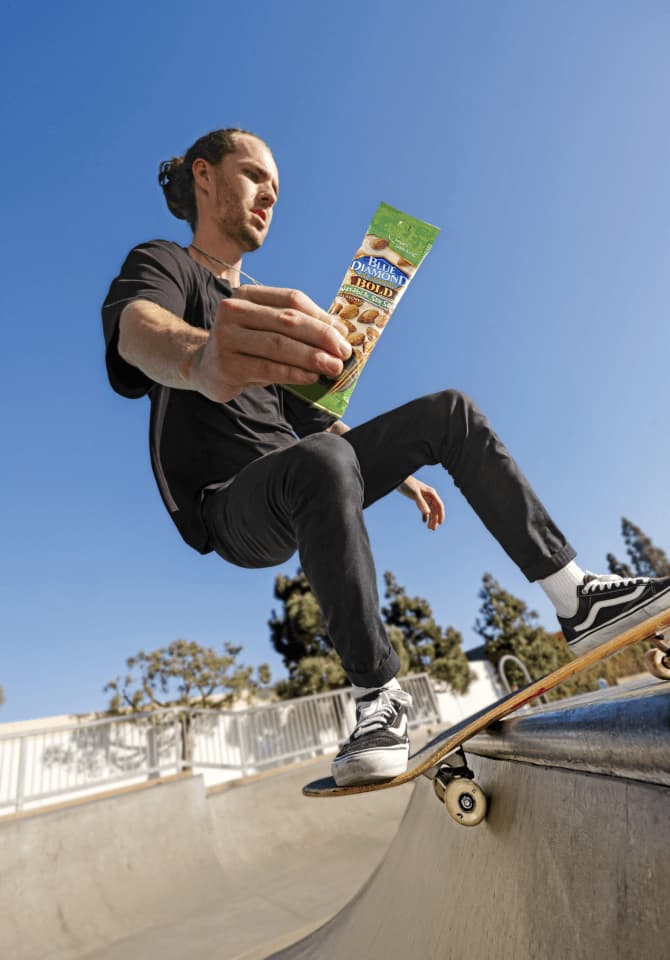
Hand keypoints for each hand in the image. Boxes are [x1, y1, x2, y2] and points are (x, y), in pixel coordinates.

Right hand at [189, 286, 351, 402]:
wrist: (205, 367)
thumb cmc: (247, 347)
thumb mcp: (267, 328)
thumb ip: (296, 326)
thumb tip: (339, 332)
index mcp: (247, 295)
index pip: (291, 299)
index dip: (321, 316)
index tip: (344, 333)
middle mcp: (233, 310)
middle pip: (287, 321)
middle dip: (321, 337)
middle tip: (344, 352)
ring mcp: (226, 337)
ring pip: (279, 345)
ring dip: (312, 357)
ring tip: (333, 367)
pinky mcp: (227, 365)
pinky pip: (269, 369)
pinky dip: (294, 374)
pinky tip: (312, 378)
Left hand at [398, 476, 444, 530]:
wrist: (399, 479)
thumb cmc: (407, 484)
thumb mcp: (415, 494)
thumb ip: (421, 503)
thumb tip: (428, 513)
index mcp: (431, 493)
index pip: (439, 505)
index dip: (441, 514)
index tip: (440, 523)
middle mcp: (429, 496)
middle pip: (435, 509)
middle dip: (435, 519)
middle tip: (432, 529)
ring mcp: (424, 498)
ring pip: (430, 510)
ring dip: (430, 519)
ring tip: (429, 528)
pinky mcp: (418, 499)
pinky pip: (424, 508)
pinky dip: (424, 515)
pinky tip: (423, 521)